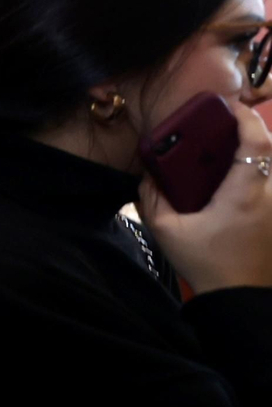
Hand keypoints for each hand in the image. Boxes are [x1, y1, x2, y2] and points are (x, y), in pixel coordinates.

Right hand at [139, 102, 271, 292]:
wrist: (241, 299)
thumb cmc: (208, 264)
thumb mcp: (167, 232)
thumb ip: (152, 198)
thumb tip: (148, 174)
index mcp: (244, 194)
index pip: (258, 143)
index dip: (247, 118)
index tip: (230, 107)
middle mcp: (269, 194)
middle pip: (269, 150)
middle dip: (250, 133)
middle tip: (224, 128)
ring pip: (270, 167)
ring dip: (254, 155)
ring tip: (228, 155)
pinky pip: (269, 184)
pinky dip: (256, 174)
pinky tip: (235, 184)